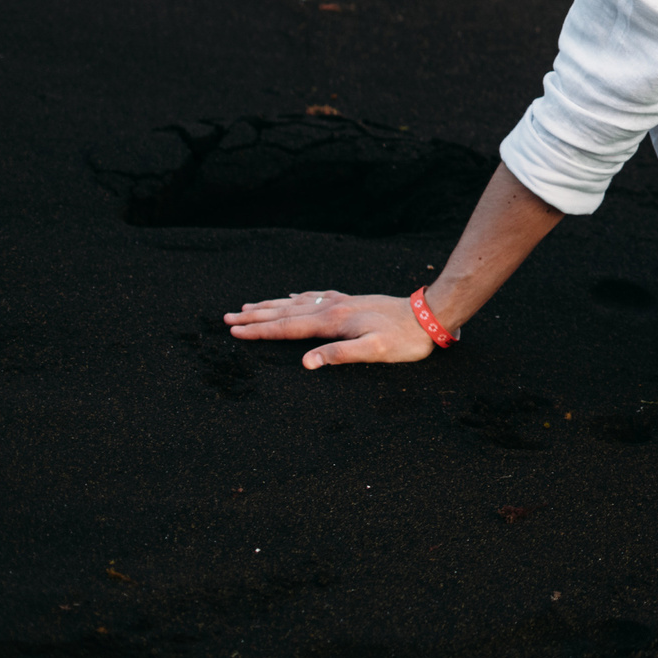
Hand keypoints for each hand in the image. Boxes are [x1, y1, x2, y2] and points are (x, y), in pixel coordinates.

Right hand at [224, 289, 432, 368]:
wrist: (430, 315)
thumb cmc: (404, 339)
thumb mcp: (374, 352)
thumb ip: (339, 355)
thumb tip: (305, 362)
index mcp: (333, 322)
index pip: (287, 327)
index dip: (259, 331)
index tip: (234, 332)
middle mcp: (333, 308)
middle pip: (286, 312)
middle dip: (256, 317)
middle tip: (227, 318)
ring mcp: (342, 302)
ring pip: (298, 302)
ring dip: (272, 305)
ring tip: (249, 306)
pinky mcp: (352, 301)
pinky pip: (317, 296)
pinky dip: (299, 297)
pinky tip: (294, 295)